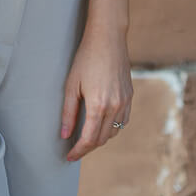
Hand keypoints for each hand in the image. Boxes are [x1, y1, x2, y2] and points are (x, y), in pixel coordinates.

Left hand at [60, 23, 132, 161]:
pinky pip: (123, 121)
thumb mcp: (71, 84)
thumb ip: (68, 112)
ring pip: (113, 132)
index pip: (89, 139)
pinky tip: (101, 125)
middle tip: (75, 149)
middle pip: (101, 139)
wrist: (108, 39)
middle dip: (87, 147)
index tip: (69, 156)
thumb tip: (65, 134)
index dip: (78, 151)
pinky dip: (112, 128)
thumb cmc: (86, 58)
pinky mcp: (130, 96)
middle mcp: (115, 106)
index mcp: (98, 105)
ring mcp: (125, 102)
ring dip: (100, 139)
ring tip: (86, 138)